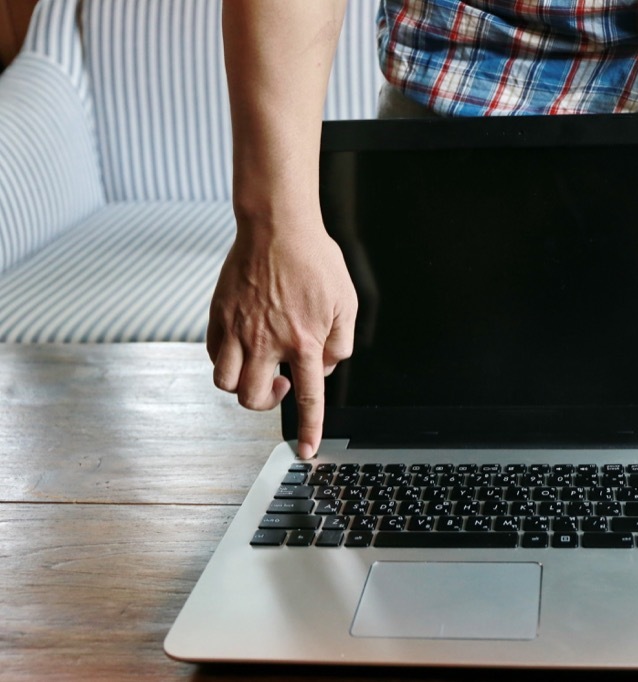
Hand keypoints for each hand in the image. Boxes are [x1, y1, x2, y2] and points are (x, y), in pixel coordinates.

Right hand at [207, 218, 356, 458]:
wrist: (277, 226)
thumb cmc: (315, 260)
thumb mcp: (347, 303)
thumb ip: (340, 343)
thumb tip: (324, 368)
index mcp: (304, 340)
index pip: (309, 397)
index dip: (308, 428)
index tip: (305, 451)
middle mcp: (267, 341)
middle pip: (252, 398)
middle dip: (266, 401)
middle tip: (280, 383)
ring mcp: (238, 328)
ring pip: (225, 382)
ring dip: (241, 385)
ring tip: (257, 367)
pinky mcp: (218, 315)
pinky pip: (212, 354)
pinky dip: (224, 360)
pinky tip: (241, 346)